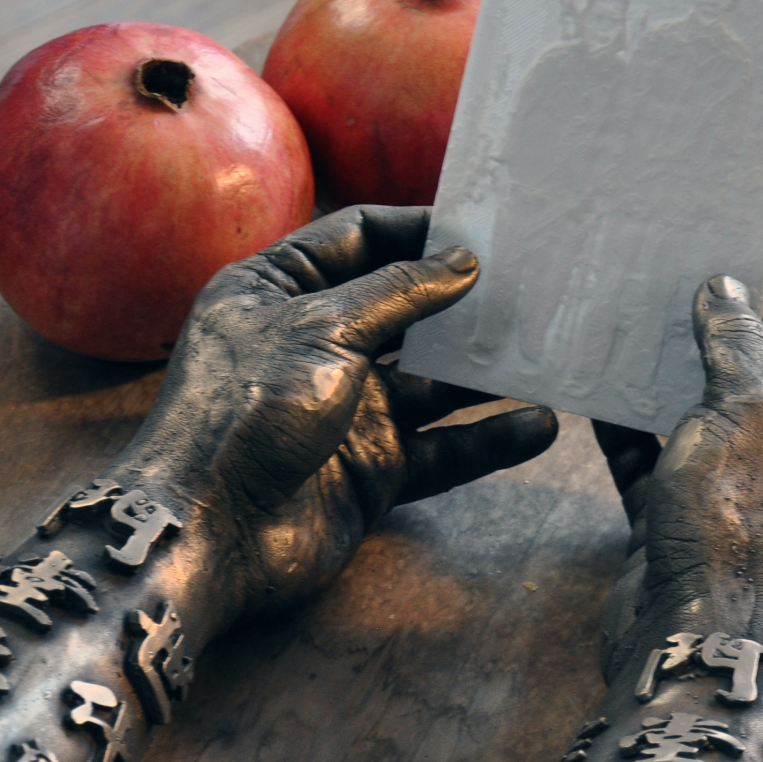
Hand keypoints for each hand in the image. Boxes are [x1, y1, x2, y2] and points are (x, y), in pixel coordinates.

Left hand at [108, 205, 556, 635]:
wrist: (211, 534)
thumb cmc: (243, 413)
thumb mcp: (321, 330)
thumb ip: (397, 294)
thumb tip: (462, 262)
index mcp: (277, 291)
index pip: (356, 238)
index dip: (417, 229)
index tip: (483, 227)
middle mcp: (313, 345)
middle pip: (403, 308)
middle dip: (464, 298)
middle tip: (534, 282)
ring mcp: (345, 410)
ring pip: (433, 382)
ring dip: (486, 371)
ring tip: (551, 350)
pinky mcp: (371, 470)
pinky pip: (442, 449)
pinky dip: (487, 440)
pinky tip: (540, 425)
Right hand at [594, 262, 762, 674]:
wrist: (701, 650)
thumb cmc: (750, 529)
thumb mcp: (749, 410)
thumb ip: (738, 343)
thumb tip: (725, 292)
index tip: (739, 255)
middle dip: (732, 331)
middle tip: (682, 281)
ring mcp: (762, 511)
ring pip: (721, 425)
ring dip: (679, 379)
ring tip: (635, 323)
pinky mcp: (703, 537)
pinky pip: (672, 469)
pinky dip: (639, 434)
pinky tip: (598, 396)